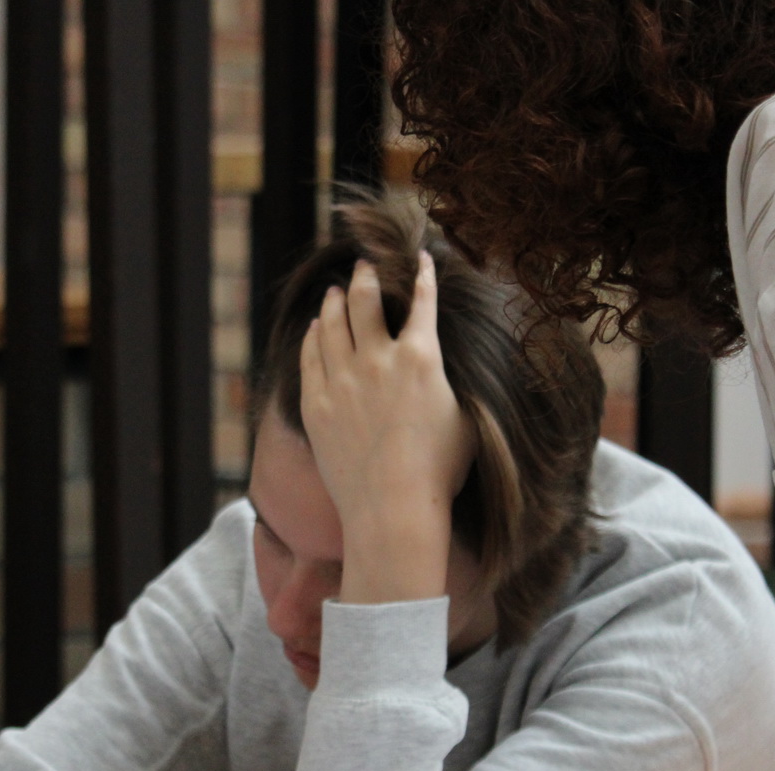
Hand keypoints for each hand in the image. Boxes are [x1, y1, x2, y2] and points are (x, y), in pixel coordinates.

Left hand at [299, 251, 474, 604]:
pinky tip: (316, 329)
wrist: (392, 507)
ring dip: (335, 301)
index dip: (423, 275)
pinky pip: (310, 356)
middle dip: (366, 276)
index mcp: (420, 357)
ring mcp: (342, 380)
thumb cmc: (439, 472)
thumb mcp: (465, 420)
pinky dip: (314, 336)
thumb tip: (450, 373)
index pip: (422, 301)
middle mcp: (377, 359)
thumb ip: (452, 386)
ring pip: (332, 324)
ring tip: (336, 292)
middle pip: (365, 300)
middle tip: (365, 266)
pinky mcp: (316, 403)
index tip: (421, 258)